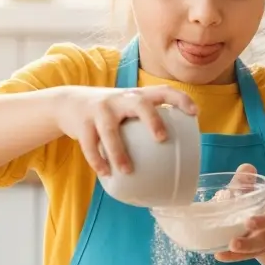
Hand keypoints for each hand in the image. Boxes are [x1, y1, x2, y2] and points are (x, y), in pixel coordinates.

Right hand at [55, 85, 196, 176]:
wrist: (69, 102)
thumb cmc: (111, 111)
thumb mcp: (128, 108)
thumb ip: (146, 122)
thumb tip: (175, 152)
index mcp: (137, 96)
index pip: (163, 91)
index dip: (181, 99)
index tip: (195, 112)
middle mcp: (120, 99)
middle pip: (140, 104)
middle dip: (152, 120)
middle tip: (162, 138)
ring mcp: (100, 110)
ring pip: (110, 130)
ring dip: (118, 152)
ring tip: (127, 170)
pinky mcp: (83, 123)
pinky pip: (90, 145)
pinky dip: (97, 160)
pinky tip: (105, 173)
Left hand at [216, 163, 264, 262]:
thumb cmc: (256, 207)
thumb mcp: (251, 193)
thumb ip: (246, 181)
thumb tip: (246, 168)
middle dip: (263, 222)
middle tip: (249, 221)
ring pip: (260, 243)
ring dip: (247, 244)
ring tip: (233, 243)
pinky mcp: (255, 252)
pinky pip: (244, 256)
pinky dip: (232, 257)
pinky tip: (219, 254)